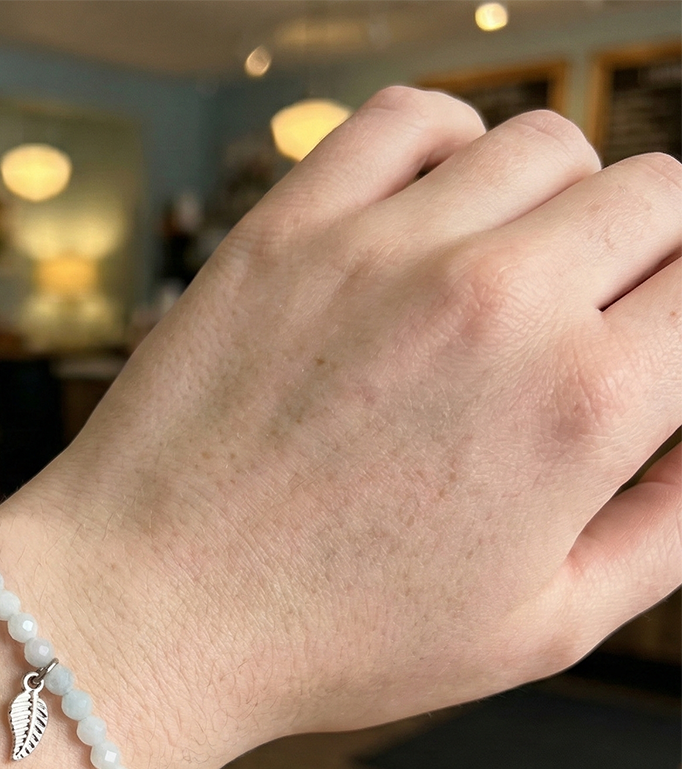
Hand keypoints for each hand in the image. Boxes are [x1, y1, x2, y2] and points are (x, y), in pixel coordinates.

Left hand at [0, 86, 681, 768]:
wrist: (150, 611)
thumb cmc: (330, 639)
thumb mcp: (537, 629)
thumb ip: (671, 527)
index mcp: (579, 409)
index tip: (651, 348)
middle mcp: (496, 305)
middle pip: (655, 196)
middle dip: (647, 258)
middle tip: (589, 324)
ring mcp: (382, 253)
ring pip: (544, 146)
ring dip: (553, 204)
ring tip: (506, 279)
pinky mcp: (287, 231)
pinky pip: (411, 119)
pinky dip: (447, 148)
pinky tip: (430, 216)